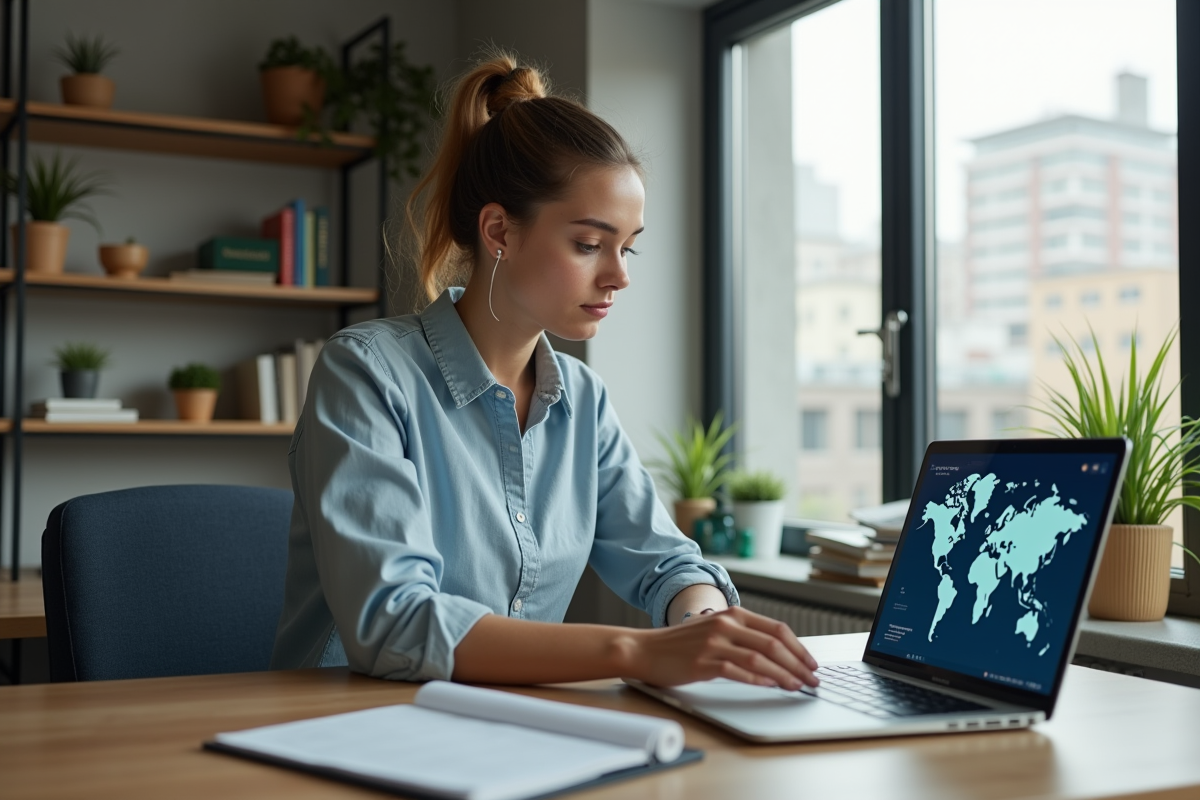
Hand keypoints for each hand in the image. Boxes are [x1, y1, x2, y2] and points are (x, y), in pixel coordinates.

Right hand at [625, 606, 818, 689]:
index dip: (799, 648)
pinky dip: (757, 679)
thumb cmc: (680, 644)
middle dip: (798, 664)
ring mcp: (714, 643)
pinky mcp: (703, 662)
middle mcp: (725, 625)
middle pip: (773, 643)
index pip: (777, 629)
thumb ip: (742, 636)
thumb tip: (777, 655)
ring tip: (797, 686)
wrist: (644, 649)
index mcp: (732, 614)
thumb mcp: (714, 630)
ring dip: (783, 674)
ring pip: (759, 658)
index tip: (811, 664)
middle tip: (812, 679)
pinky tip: (770, 686)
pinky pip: (737, 671)